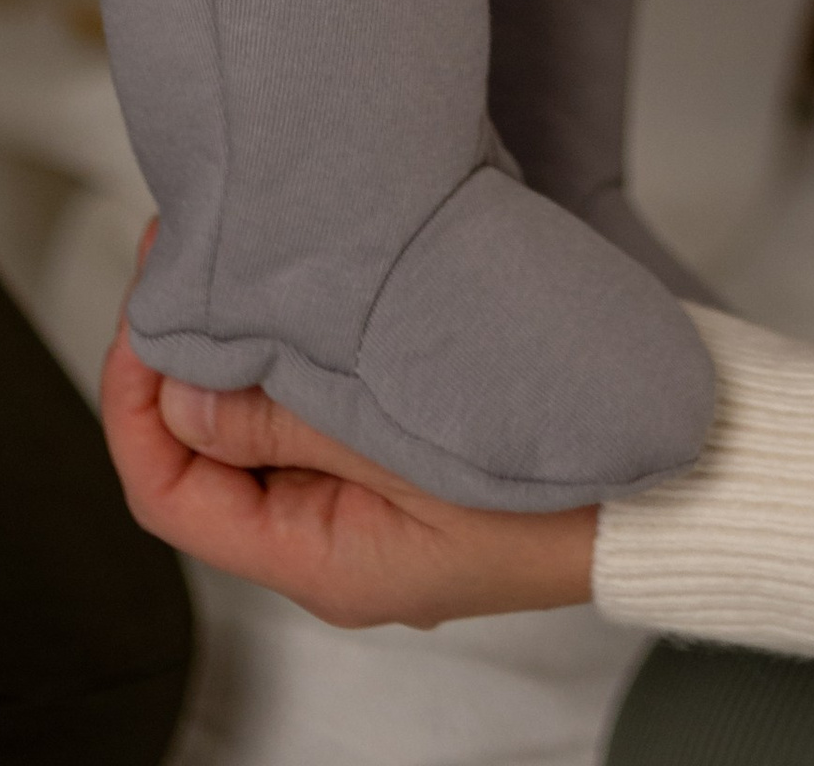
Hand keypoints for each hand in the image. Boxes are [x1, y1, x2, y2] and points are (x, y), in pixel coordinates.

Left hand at [101, 280, 594, 626]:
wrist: (677, 474)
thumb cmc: (563, 485)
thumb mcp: (402, 449)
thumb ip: (284, 424)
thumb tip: (179, 399)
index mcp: (326, 562)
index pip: (170, 494)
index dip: (135, 401)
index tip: (145, 315)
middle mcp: (339, 540)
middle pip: (207, 452)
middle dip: (186, 352)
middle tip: (183, 255)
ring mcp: (375, 496)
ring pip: (264, 418)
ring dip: (246, 338)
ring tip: (242, 253)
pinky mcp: (410, 450)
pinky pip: (320, 402)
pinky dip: (300, 343)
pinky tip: (309, 285)